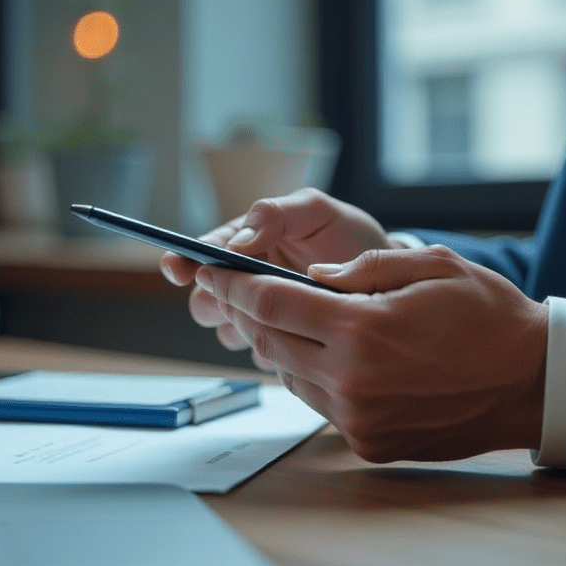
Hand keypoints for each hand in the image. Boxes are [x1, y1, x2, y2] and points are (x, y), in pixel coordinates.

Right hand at [160, 188, 398, 350]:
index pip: (200, 255)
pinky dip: (276, 346)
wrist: (386, 280)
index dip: (183, 262)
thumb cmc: (348, 237)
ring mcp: (259, 317)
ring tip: (289, 312)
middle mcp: (244, 283)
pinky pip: (261, 354)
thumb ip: (275, 215)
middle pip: (204, 301)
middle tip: (248, 296)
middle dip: (217, 301)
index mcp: (244, 244)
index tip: (179, 270)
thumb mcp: (316, 211)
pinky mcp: (279, 346)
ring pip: (229, 331)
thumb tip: (238, 241)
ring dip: (249, 325)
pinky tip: (305, 332)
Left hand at [196, 244, 548, 461]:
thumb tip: (310, 277)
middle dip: (246, 309)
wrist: (531, 382)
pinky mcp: (368, 441)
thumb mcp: (431, 265)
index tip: (213, 269)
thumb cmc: (487, 315)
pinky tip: (325, 353)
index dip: (234, 282)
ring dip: (279, 344)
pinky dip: (312, 374)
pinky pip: (319, 402)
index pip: (270, 302)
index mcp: (362, 328)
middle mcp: (351, 378)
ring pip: (289, 374)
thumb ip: (362, 266)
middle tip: (234, 286)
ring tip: (285, 317)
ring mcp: (358, 417)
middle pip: (269, 339)